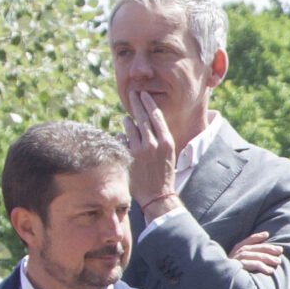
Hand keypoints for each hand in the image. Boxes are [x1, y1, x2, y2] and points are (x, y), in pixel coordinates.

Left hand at [120, 88, 179, 215]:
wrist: (157, 196)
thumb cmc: (164, 175)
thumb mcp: (168, 155)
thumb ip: (159, 139)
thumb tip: (145, 124)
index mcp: (167, 142)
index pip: (156, 116)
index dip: (149, 103)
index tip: (144, 94)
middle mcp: (153, 143)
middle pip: (142, 116)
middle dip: (137, 102)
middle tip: (133, 92)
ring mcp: (139, 149)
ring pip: (129, 125)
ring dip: (128, 121)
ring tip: (128, 121)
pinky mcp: (128, 155)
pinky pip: (121, 138)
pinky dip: (122, 137)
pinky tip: (125, 141)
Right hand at [229, 230, 285, 275]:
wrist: (221, 287)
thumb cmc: (234, 278)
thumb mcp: (241, 266)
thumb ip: (251, 259)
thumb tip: (267, 256)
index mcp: (235, 252)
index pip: (246, 242)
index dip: (256, 237)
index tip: (267, 234)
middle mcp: (234, 254)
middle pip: (252, 248)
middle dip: (267, 248)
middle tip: (280, 250)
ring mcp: (234, 261)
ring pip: (252, 255)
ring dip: (266, 257)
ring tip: (278, 261)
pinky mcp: (235, 268)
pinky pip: (249, 264)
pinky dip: (260, 266)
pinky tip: (270, 271)